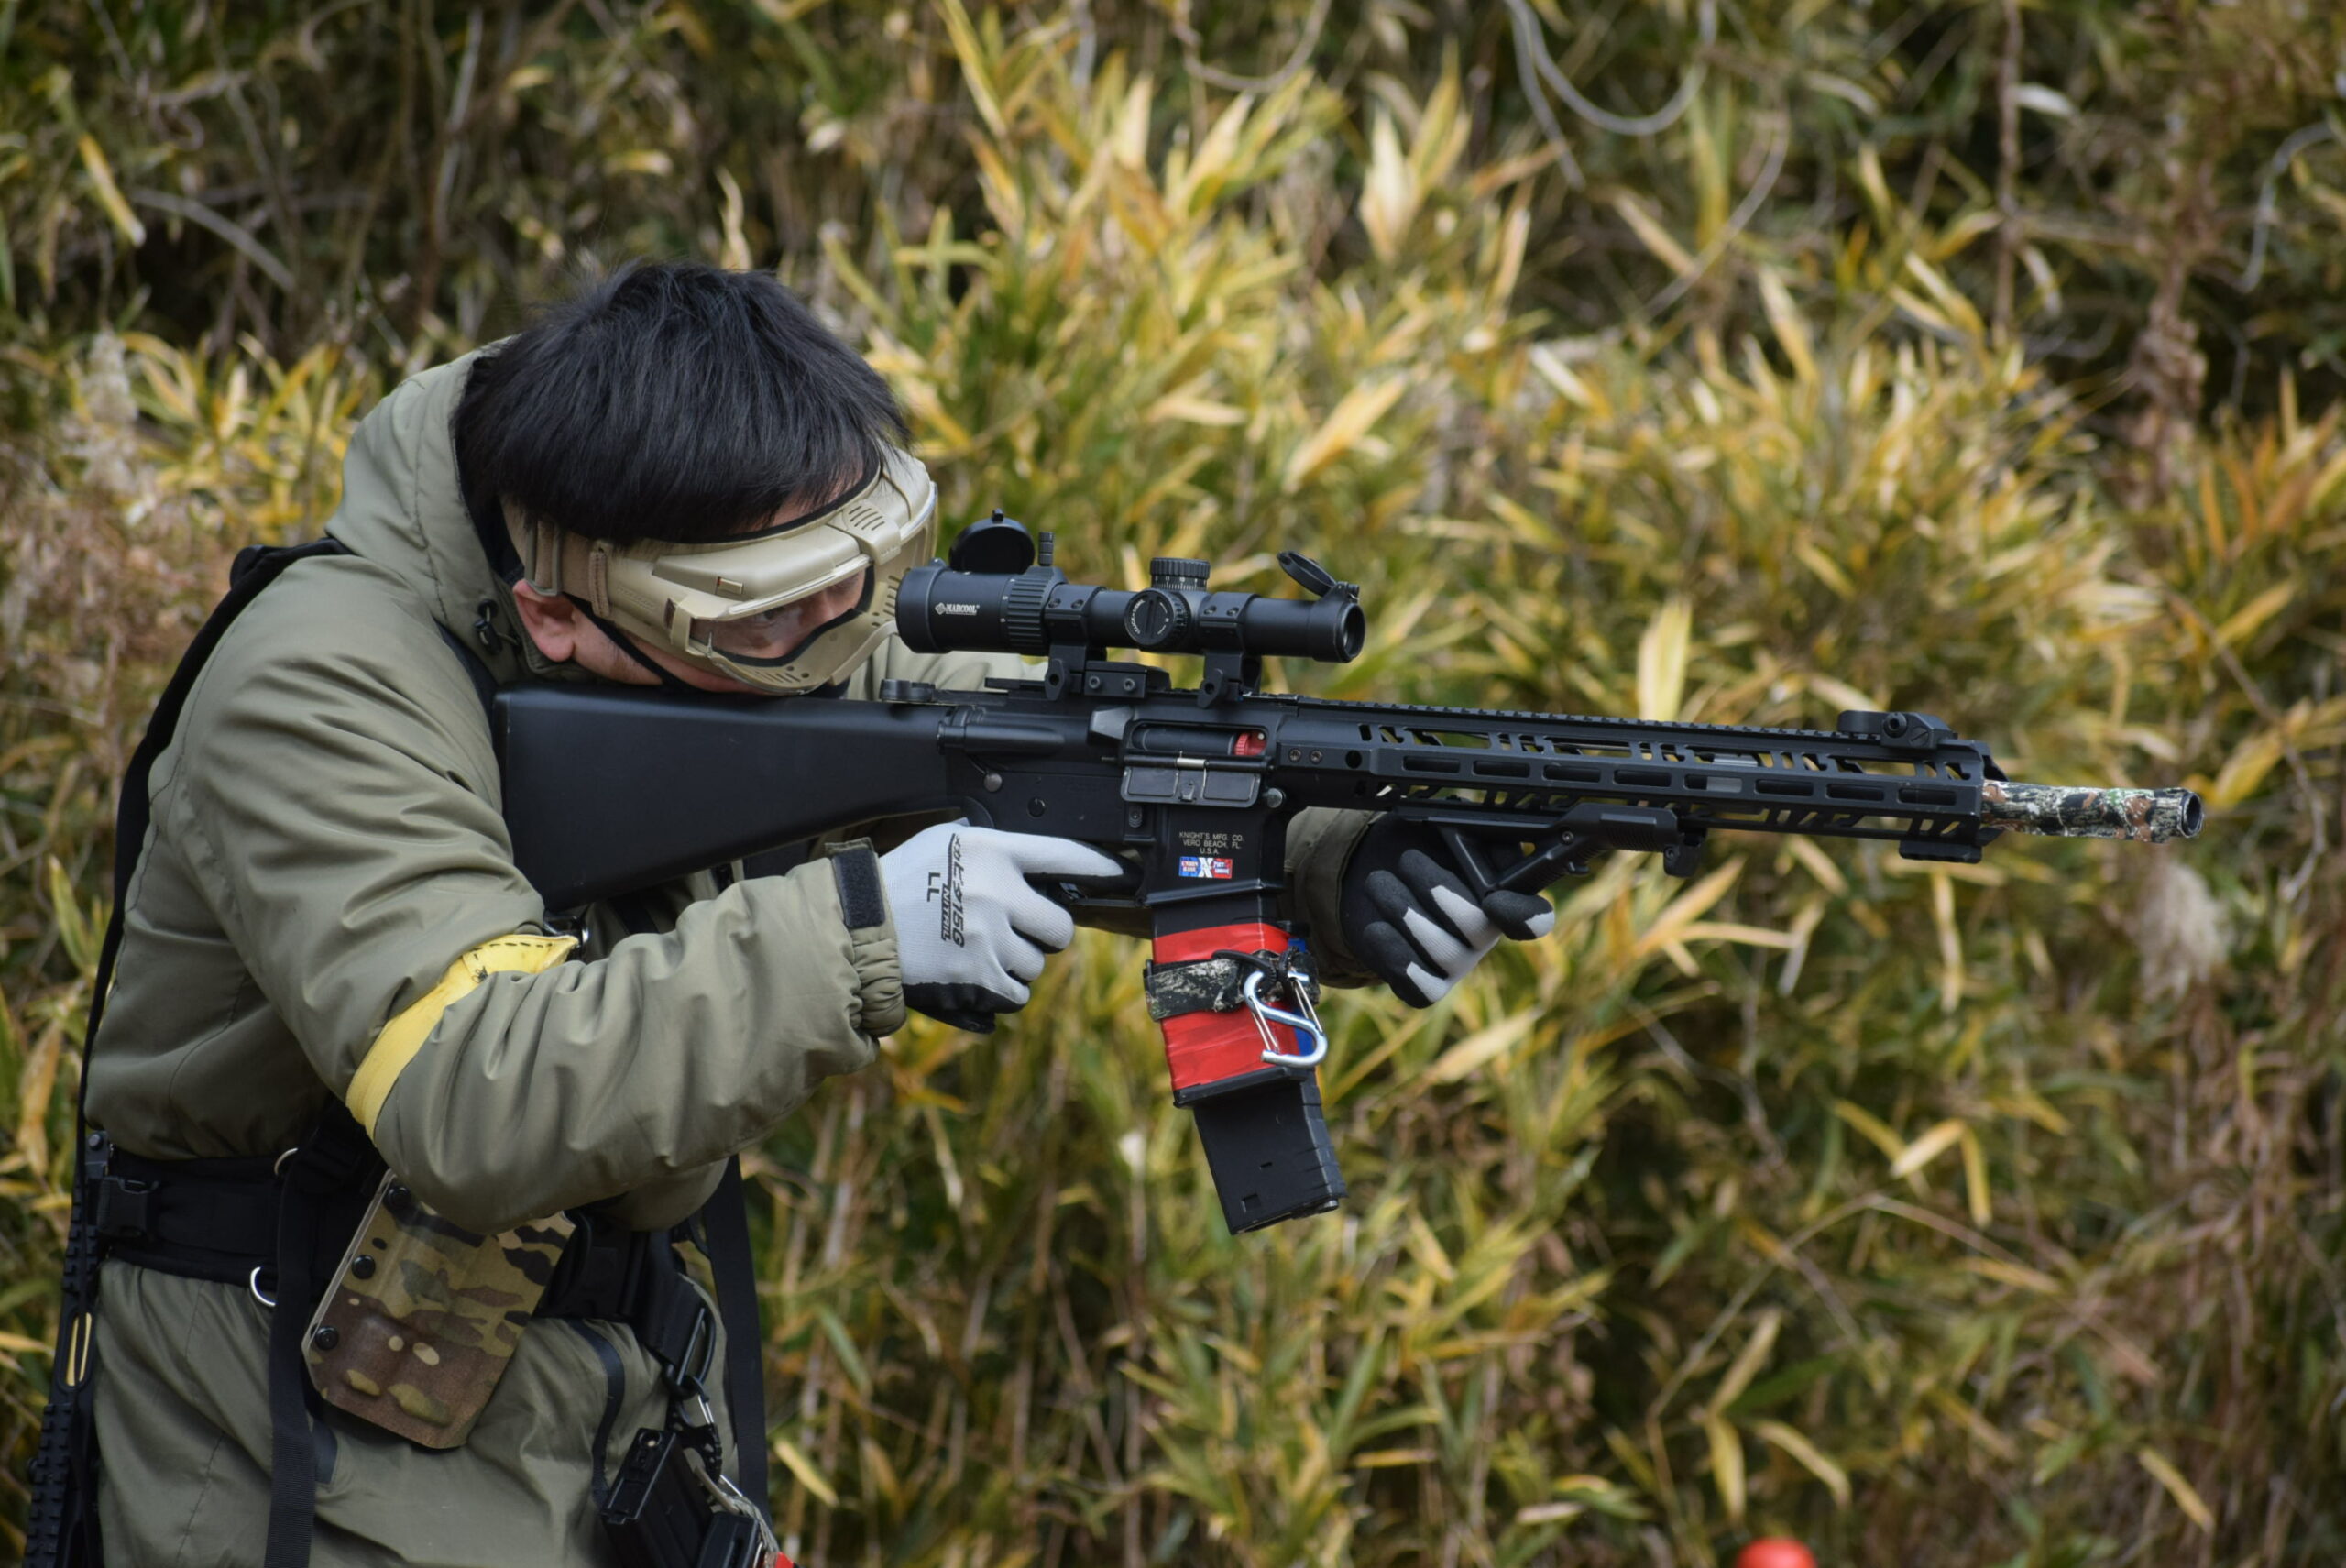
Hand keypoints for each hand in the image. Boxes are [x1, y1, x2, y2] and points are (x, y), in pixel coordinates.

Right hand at [879, 823, 1121, 1027]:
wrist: (859, 929)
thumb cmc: (895, 883)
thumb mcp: (940, 842)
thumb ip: (983, 845)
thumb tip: (1015, 853)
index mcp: (992, 852)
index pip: (1063, 854)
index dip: (1097, 866)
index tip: (1118, 874)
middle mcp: (999, 892)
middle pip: (1059, 926)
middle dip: (1044, 934)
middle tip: (1017, 931)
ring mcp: (991, 937)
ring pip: (1035, 963)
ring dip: (1016, 963)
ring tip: (979, 952)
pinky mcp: (980, 975)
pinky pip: (1017, 992)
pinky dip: (1002, 990)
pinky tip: (977, 975)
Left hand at [1338, 817, 1555, 1006]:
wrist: (1374, 870)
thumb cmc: (1420, 844)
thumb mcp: (1449, 824)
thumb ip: (1476, 830)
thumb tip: (1490, 836)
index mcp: (1504, 896)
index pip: (1535, 919)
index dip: (1522, 915)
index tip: (1491, 898)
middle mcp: (1486, 936)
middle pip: (1477, 929)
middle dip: (1436, 890)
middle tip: (1407, 859)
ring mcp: (1458, 965)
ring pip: (1443, 953)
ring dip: (1403, 910)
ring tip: (1378, 881)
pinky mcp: (1426, 987)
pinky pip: (1420, 988)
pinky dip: (1394, 954)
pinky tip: (1376, 926)